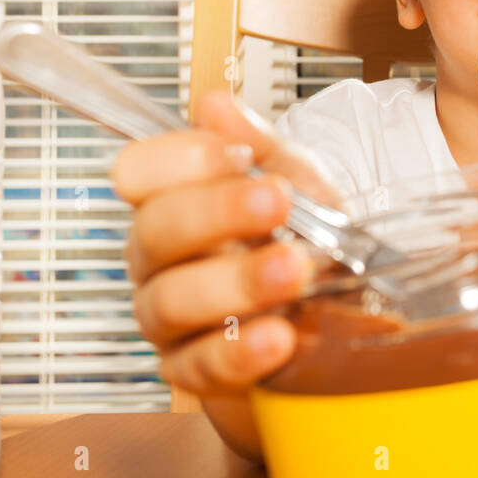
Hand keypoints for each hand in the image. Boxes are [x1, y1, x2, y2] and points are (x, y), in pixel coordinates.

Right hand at [112, 88, 342, 400]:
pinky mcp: (195, 373)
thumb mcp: (297, 183)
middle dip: (217, 213)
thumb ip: (260, 146)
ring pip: (171, 300)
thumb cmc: (304, 241)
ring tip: (292, 271)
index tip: (236, 155)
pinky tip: (278, 337)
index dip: (179, 159)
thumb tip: (215, 104)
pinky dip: (238, 353)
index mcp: (173, 202)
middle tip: (276, 202)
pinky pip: (198, 367)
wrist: (340, 315)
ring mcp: (171, 321)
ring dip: (234, 283)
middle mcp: (159, 261)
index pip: (138, 172)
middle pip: (154, 231)